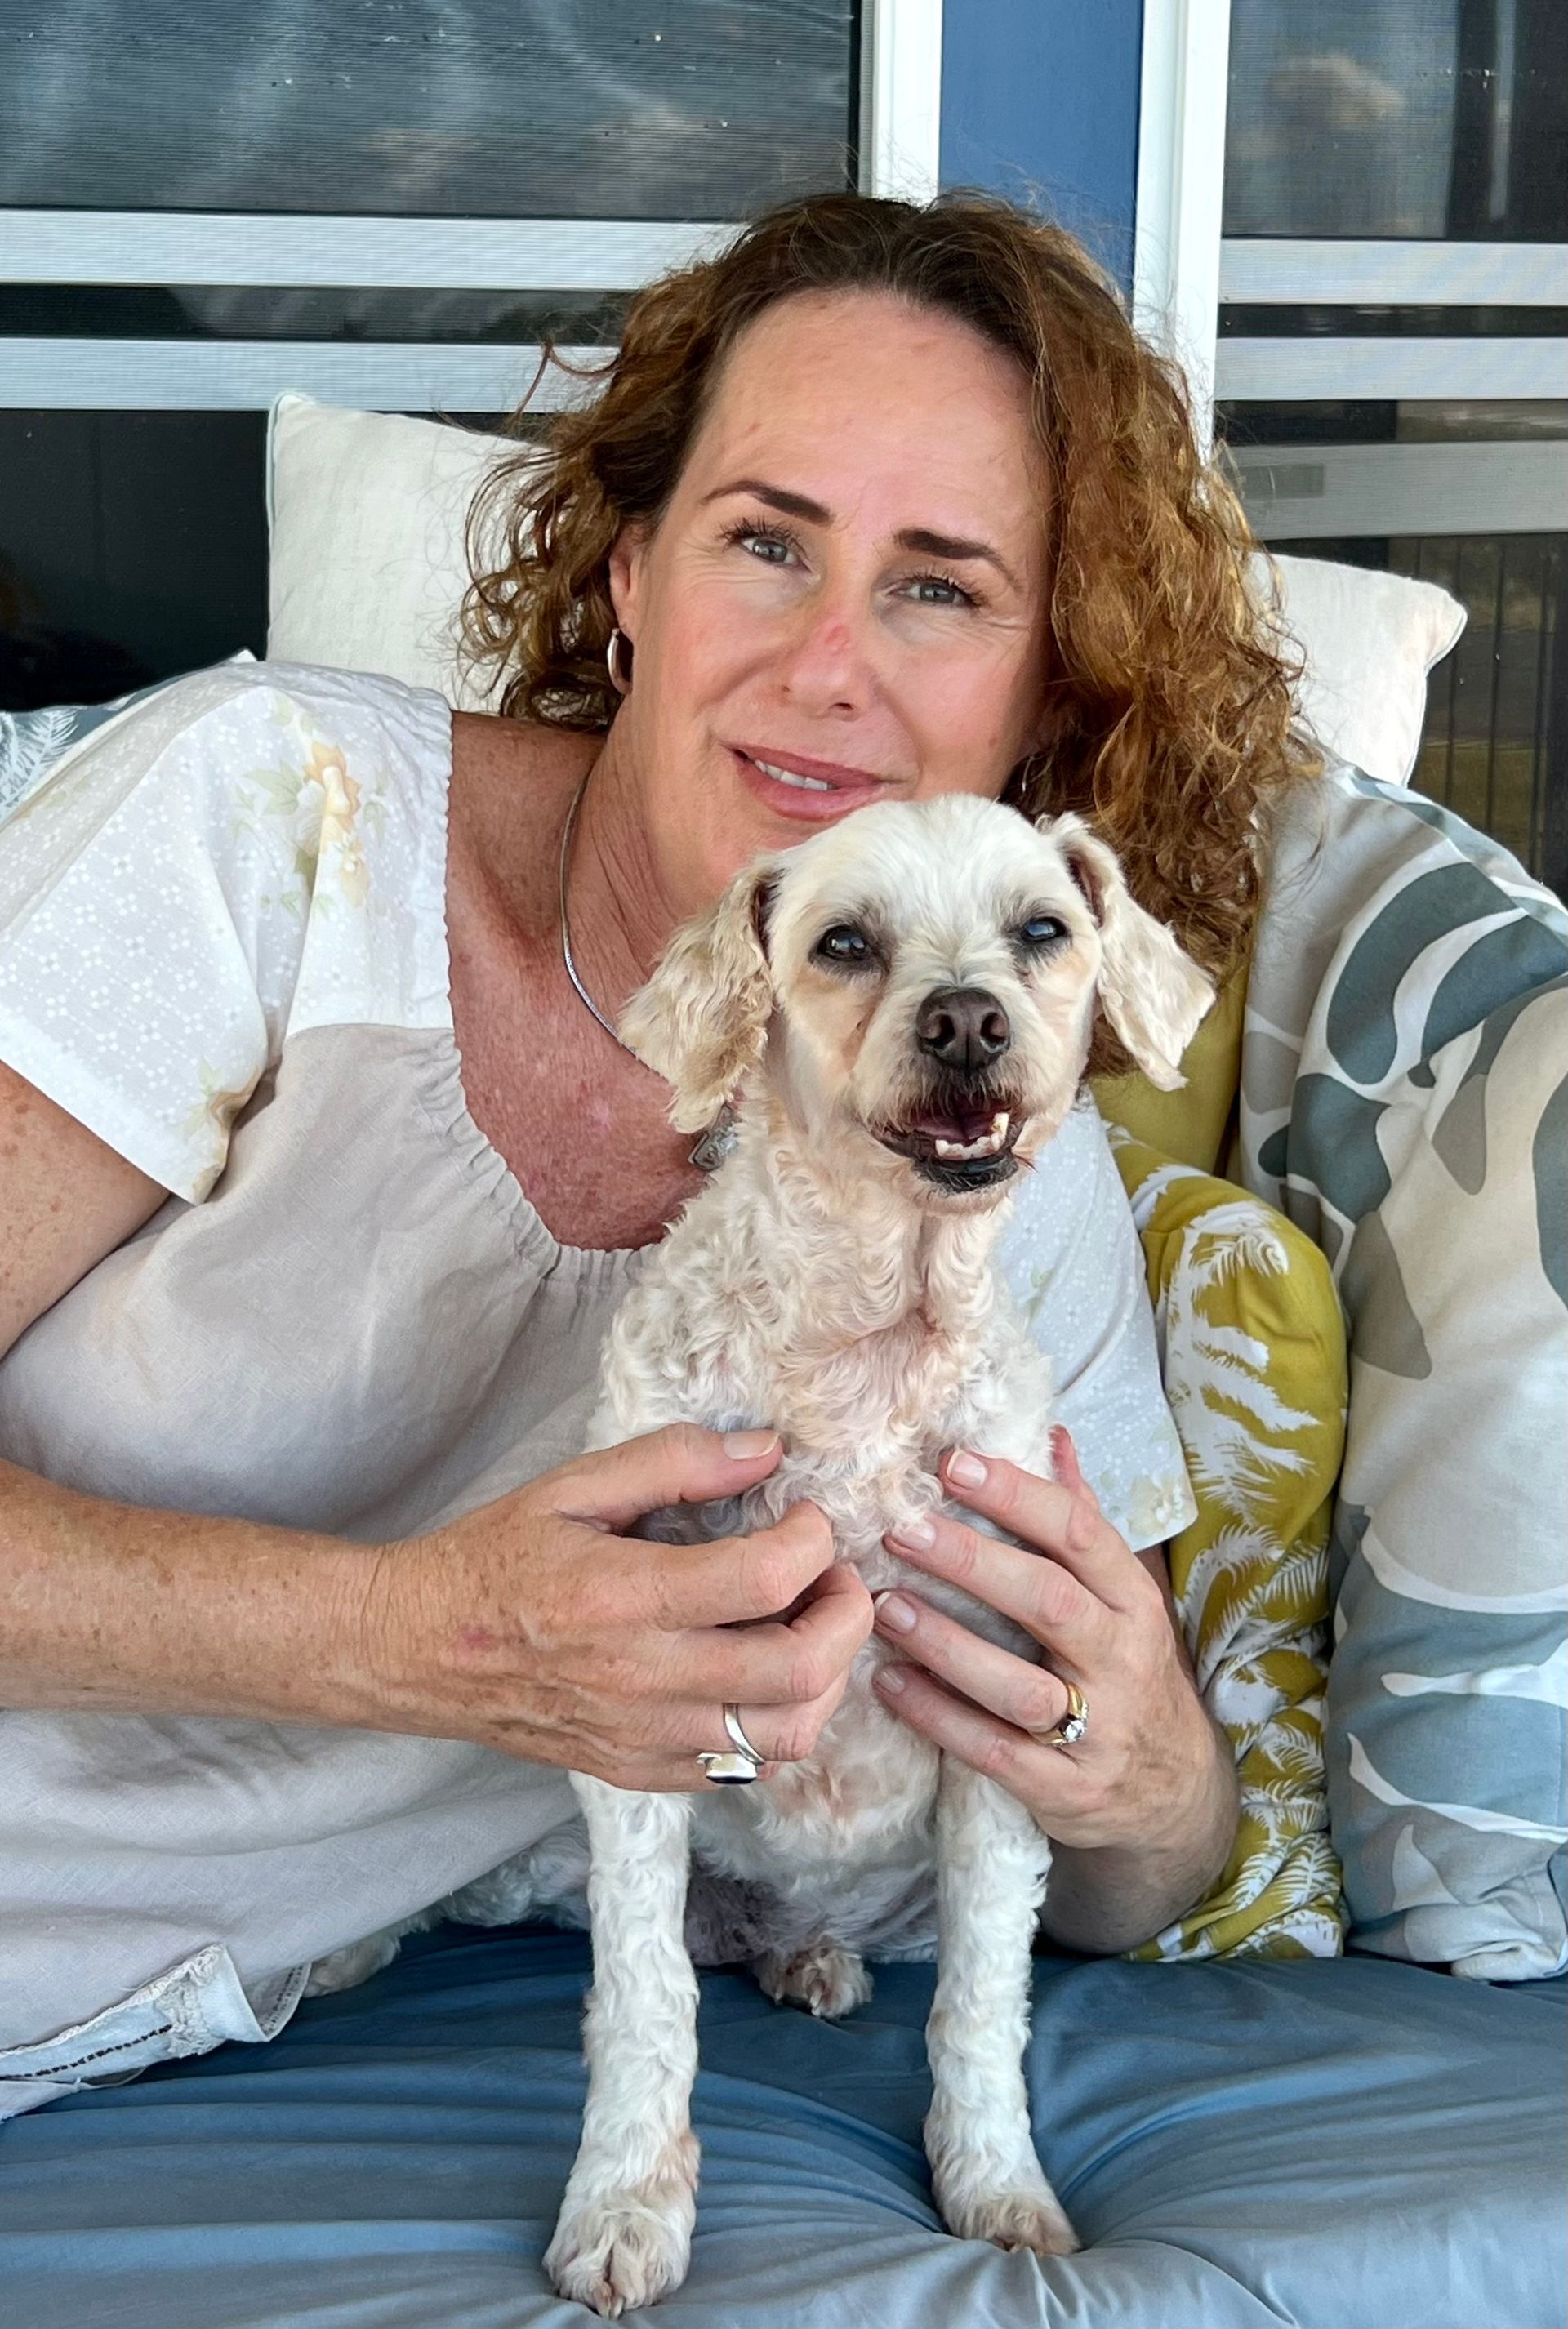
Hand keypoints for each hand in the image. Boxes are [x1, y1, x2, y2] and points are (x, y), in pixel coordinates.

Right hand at [350, 1425, 873, 1790]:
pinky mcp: (635, 1772)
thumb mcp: (572, 1486)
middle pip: (799, 1671)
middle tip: (834, 1576)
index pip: (767, 1580)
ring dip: (824, 1679)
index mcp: (624, 1596)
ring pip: (786, 1737)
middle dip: (846, 1614)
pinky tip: (759, 1675)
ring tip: (807, 1628)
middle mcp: (640, 1679)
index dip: (814, 1541)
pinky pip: (741, 1769)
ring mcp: (641, 1738)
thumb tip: (765, 1451)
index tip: (804, 1515)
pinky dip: (774, 1724)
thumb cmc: (491, 1558)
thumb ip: (673, 1461)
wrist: (414, 1650)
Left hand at [871, 1430, 1237, 1949]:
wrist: (1172, 1791)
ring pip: (1017, 1683)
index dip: (1015, 1495)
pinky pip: (994, 1750)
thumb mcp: (1120, 1597)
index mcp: (1132, 1600)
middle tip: (902, 1528)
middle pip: (1048, 1601)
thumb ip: (1080, 1521)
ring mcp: (1097, 1728)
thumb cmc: (1127, 1670)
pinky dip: (938, 1717)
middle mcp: (1122, 1659)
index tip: (950, 1464)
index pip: (1079, 1534)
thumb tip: (1052, 1434)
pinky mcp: (1064, 1788)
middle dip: (972, 1561)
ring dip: (945, 1644)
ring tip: (886, 1608)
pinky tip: (889, 1682)